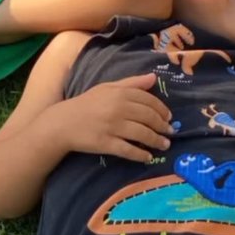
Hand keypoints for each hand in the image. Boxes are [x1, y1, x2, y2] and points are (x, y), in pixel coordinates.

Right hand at [56, 73, 174, 162]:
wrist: (64, 122)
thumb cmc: (88, 103)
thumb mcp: (108, 87)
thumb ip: (132, 82)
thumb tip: (153, 77)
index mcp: (120, 93)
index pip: (149, 101)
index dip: (162, 110)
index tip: (168, 117)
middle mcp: (118, 109)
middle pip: (148, 118)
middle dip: (162, 126)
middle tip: (170, 132)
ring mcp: (112, 127)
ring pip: (142, 134)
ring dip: (156, 141)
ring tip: (164, 145)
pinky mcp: (106, 144)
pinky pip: (128, 150)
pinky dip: (140, 155)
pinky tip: (148, 157)